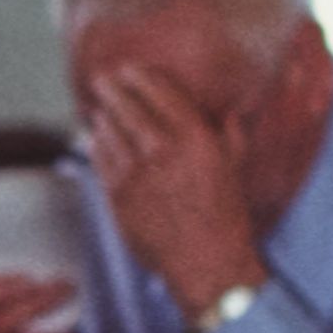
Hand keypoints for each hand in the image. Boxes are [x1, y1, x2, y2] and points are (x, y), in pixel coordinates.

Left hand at [79, 58, 266, 325]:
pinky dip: (97, 145)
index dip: (141, 77)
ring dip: (103, 115)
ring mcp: (136, 174)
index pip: (161, 93)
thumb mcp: (236, 168)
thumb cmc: (226, 215)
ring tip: (99, 106)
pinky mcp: (118, 197)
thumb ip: (230, 134)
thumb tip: (228, 110)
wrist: (206, 264)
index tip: (130, 68)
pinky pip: (101, 161)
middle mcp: (163, 150)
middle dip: (112, 88)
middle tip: (101, 77)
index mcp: (196, 138)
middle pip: (127, 107)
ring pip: (110, 132)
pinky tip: (95, 137)